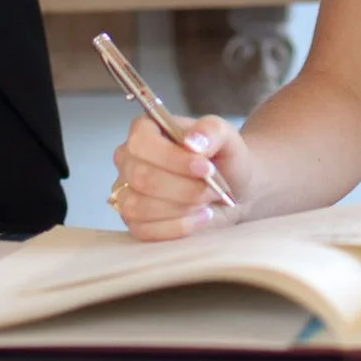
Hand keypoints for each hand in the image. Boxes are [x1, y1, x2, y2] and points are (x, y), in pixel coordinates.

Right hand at [109, 112, 248, 239]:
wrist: (233, 192)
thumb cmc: (223, 159)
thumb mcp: (226, 136)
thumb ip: (211, 130)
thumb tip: (192, 142)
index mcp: (145, 130)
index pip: (141, 142)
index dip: (172, 158)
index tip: (205, 167)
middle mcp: (129, 160)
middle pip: (142, 177)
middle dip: (184, 188)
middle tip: (212, 188)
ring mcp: (127, 192)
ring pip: (139, 206)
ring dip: (182, 207)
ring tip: (206, 200)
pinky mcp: (134, 223)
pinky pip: (145, 230)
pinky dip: (179, 226)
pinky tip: (201, 217)